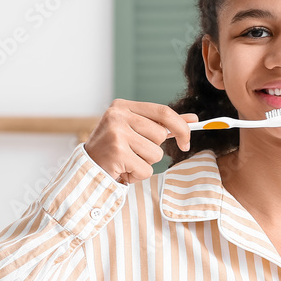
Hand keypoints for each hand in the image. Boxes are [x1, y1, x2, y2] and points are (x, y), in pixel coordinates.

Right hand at [84, 99, 198, 184]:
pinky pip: (146, 169)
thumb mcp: (137, 131)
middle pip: (160, 135)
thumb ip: (163, 125)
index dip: (181, 127)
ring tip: (126, 161)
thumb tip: (193, 119)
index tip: (186, 142)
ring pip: (155, 154)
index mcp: (123, 106)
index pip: (163, 112)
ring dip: (145, 163)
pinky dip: (137, 175)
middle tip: (134, 153)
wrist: (87, 169)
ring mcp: (116, 133)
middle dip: (153, 150)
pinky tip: (122, 170)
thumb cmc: (115, 149)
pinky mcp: (116, 153)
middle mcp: (117, 116)